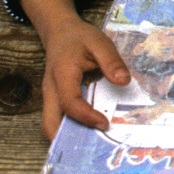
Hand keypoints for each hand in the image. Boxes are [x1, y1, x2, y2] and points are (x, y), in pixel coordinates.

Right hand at [35, 14, 128, 140]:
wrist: (60, 32)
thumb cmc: (79, 37)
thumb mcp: (99, 42)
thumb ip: (111, 61)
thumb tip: (124, 81)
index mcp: (62, 74)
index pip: (70, 103)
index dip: (87, 117)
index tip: (105, 123)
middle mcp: (50, 89)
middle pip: (49, 123)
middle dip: (67, 137)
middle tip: (93, 141)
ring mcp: (49, 96)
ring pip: (50, 124)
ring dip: (67, 134)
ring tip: (92, 137)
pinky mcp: (53, 99)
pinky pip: (57, 118)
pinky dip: (69, 126)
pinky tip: (88, 127)